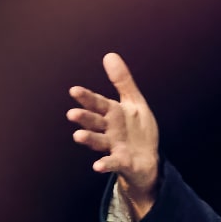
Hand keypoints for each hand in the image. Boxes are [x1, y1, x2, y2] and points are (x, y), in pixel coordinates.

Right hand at [68, 53, 159, 207]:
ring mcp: (114, 147)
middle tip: (72, 114)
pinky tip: (98, 166)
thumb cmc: (137, 131)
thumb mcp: (134, 103)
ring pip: (99, 142)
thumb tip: (109, 55)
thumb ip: (122, 81)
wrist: (148, 160)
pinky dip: (105, 164)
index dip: (87, 98)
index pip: (98, 103)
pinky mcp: (122, 162)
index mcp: (113, 114)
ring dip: (89, 139)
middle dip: (85, 118)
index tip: (74, 90)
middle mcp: (110, 130)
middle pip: (95, 122)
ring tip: (78, 136)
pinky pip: (113, 163)